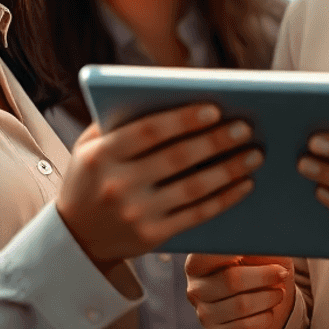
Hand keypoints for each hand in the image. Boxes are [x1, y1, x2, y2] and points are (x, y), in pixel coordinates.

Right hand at [57, 103, 261, 270]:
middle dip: (215, 141)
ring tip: (255, 154)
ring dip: (229, 170)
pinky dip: (224, 199)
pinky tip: (245, 184)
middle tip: (246, 127)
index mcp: (102, 155)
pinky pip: (196, 215)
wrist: (74, 238)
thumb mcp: (89, 145)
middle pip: (177, 158)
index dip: (183, 119)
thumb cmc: (91, 177)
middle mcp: (118, 185)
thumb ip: (119, 119)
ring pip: (192, 188)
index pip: (148, 132)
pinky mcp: (152, 237)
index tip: (215, 108)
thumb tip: (171, 91)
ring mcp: (135, 214)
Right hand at [185, 253, 294, 328]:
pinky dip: (264, 318)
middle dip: (263, 276)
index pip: (210, 252)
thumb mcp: (260, 249)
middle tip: (282, 273)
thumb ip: (256, 242)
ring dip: (268, 298)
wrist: (263, 299)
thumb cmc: (260, 265)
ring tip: (279, 292)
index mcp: (198, 260)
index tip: (257, 244)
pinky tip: (270, 310)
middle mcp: (195, 287)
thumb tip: (261, 235)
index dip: (235, 248)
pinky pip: (243, 328)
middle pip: (231, 280)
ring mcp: (203, 313)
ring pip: (241, 306)